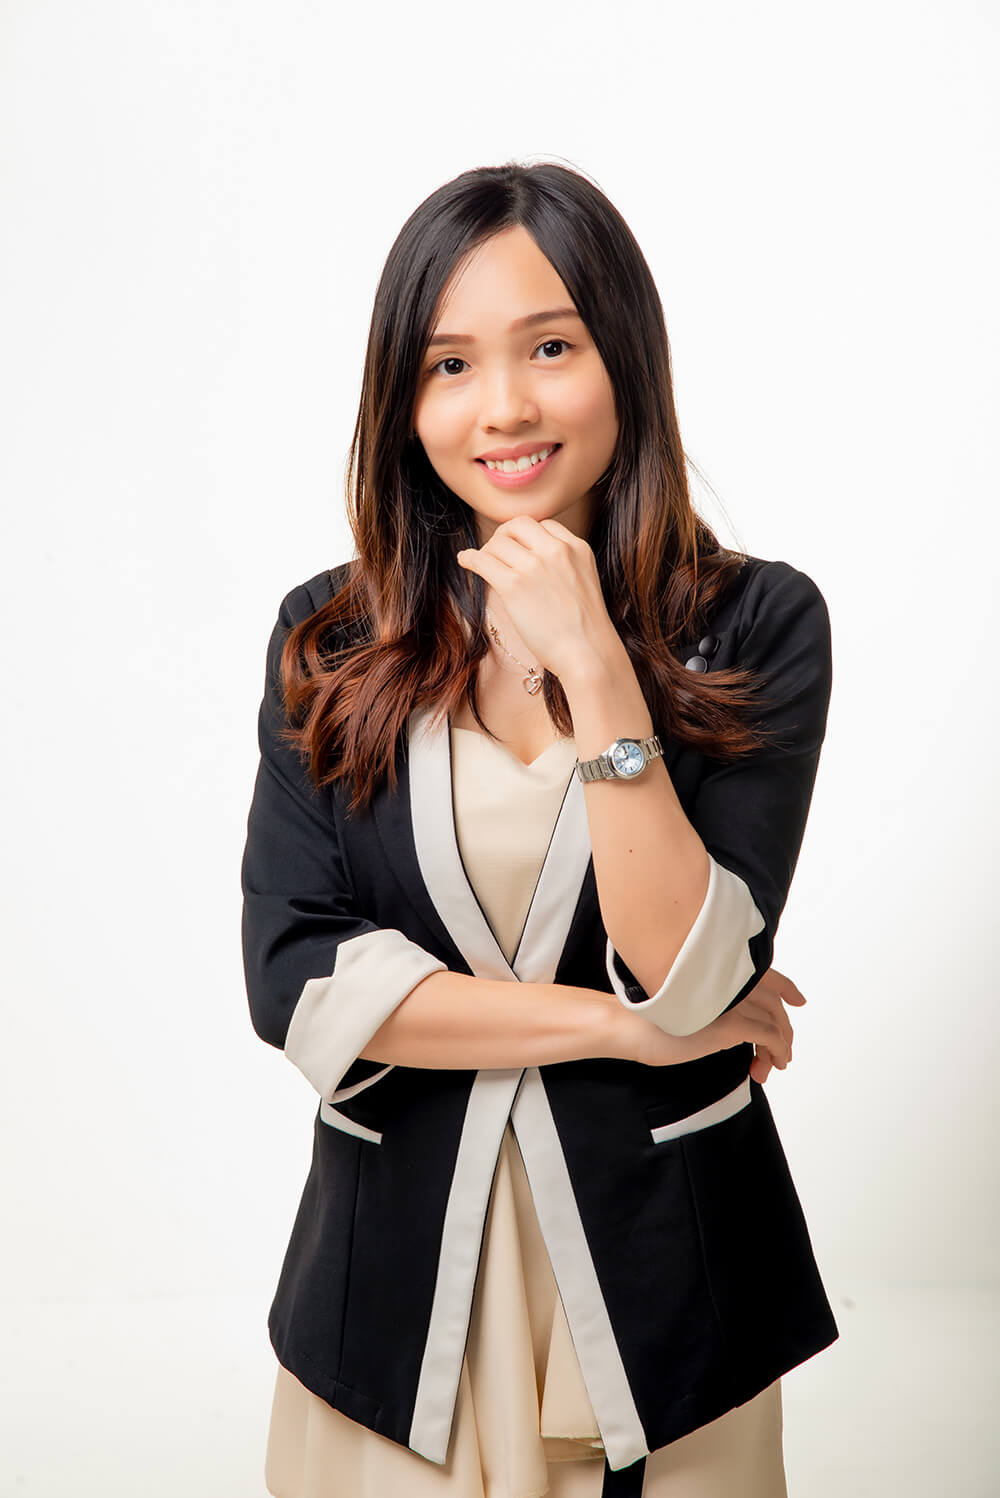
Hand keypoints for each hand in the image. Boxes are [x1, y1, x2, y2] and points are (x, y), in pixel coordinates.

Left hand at [456, 516, 620, 679]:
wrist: (588, 653)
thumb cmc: (584, 629)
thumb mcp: (583, 582)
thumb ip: (563, 565)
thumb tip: (528, 563)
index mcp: (576, 548)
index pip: (544, 525)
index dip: (527, 537)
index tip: (519, 549)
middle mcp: (556, 550)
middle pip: (518, 525)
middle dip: (504, 535)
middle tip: (497, 552)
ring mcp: (534, 566)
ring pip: (497, 542)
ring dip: (487, 551)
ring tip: (483, 564)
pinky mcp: (514, 585)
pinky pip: (482, 560)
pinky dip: (469, 558)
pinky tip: (465, 560)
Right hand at [618, 965, 805, 1077]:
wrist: (630, 1026)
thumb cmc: (649, 1019)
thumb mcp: (687, 1005)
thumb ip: (713, 1003)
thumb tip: (733, 1024)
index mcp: (719, 972)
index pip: (765, 974)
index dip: (786, 987)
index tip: (797, 999)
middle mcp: (730, 981)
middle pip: (774, 1002)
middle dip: (783, 1030)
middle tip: (780, 1055)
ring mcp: (732, 1000)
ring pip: (775, 1021)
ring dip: (779, 1046)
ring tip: (771, 1067)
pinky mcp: (733, 1023)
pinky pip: (769, 1037)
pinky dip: (777, 1052)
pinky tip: (771, 1066)